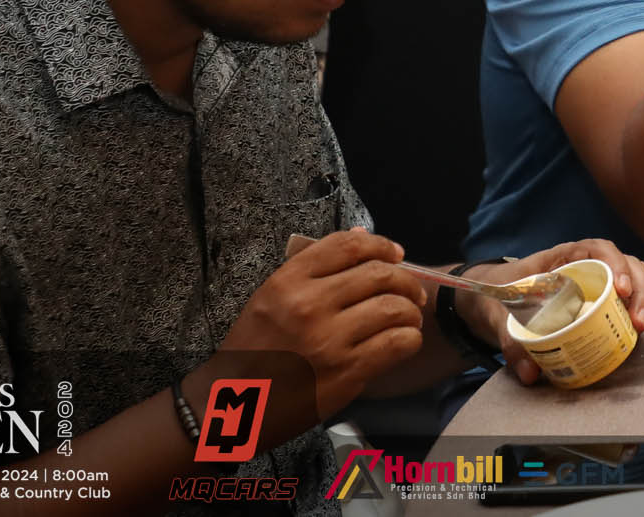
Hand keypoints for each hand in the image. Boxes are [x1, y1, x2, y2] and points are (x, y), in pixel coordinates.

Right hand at [210, 228, 427, 427]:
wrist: (232, 406)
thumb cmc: (254, 349)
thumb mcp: (272, 298)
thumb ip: (316, 268)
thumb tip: (365, 237)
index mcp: (288, 281)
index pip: (348, 245)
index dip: (381, 245)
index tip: (396, 254)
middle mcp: (309, 305)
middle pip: (380, 274)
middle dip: (405, 279)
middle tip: (411, 291)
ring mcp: (330, 340)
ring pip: (395, 308)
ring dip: (411, 311)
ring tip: (409, 317)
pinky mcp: (346, 372)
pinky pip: (397, 343)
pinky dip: (409, 338)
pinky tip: (403, 341)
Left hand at [457, 240, 643, 385]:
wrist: (484, 300)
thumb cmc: (494, 295)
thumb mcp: (497, 314)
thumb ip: (510, 341)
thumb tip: (531, 373)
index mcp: (562, 257)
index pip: (598, 248)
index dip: (616, 263)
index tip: (620, 288)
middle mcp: (583, 266)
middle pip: (625, 264)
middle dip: (639, 288)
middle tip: (637, 320)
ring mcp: (591, 284)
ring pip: (628, 281)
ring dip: (641, 301)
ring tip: (639, 328)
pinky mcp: (593, 303)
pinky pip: (619, 302)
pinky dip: (630, 314)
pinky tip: (631, 334)